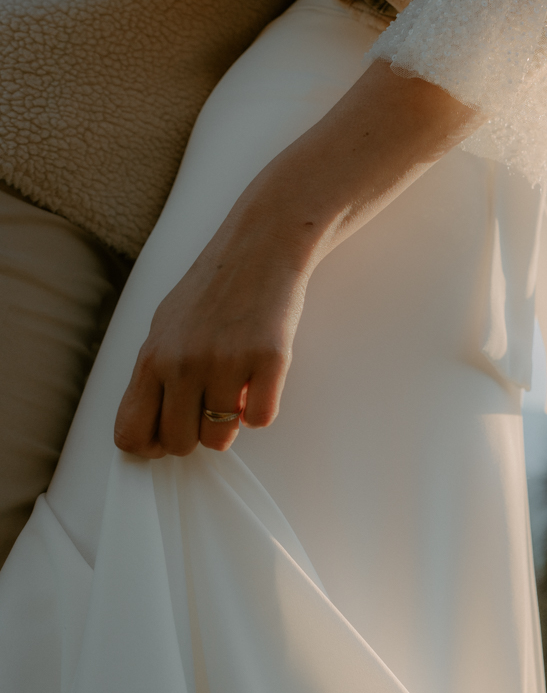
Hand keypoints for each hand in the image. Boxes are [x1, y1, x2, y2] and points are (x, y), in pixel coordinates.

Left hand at [114, 205, 313, 456]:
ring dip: (231, 423)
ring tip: (238, 391)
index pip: (131, 433)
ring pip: (221, 436)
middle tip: (212, 409)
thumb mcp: (167, 325)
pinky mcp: (269, 360)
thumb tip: (157, 422)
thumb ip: (158, 372)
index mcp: (153, 356)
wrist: (261, 247)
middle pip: (180, 442)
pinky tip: (261, 382)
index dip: (152, 445)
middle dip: (197, 434)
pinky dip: (262, 409)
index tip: (169, 435)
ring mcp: (227, 363)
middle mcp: (184, 364)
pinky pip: (261, 418)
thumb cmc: (215, 285)